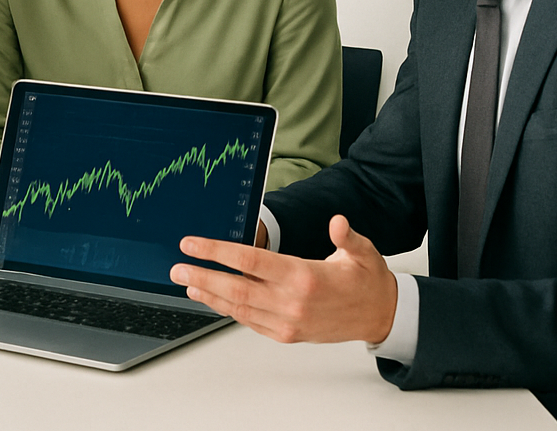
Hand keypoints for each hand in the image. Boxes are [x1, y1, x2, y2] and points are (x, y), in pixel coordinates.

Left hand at [169, 214, 396, 343]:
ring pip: (239, 309)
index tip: (193, 245)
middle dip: (203, 277)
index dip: (218, 252)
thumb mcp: (362, 252)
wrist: (379, 316)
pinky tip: (211, 298)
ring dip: (210, 295)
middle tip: (177, 268)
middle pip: (237, 289)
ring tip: (187, 282)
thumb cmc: (366, 280)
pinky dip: (227, 310)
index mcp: (305, 277)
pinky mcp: (287, 333)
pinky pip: (250, 322)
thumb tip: (337, 221)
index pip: (251, 262)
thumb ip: (346, 235)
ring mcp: (288, 321)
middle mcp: (292, 302)